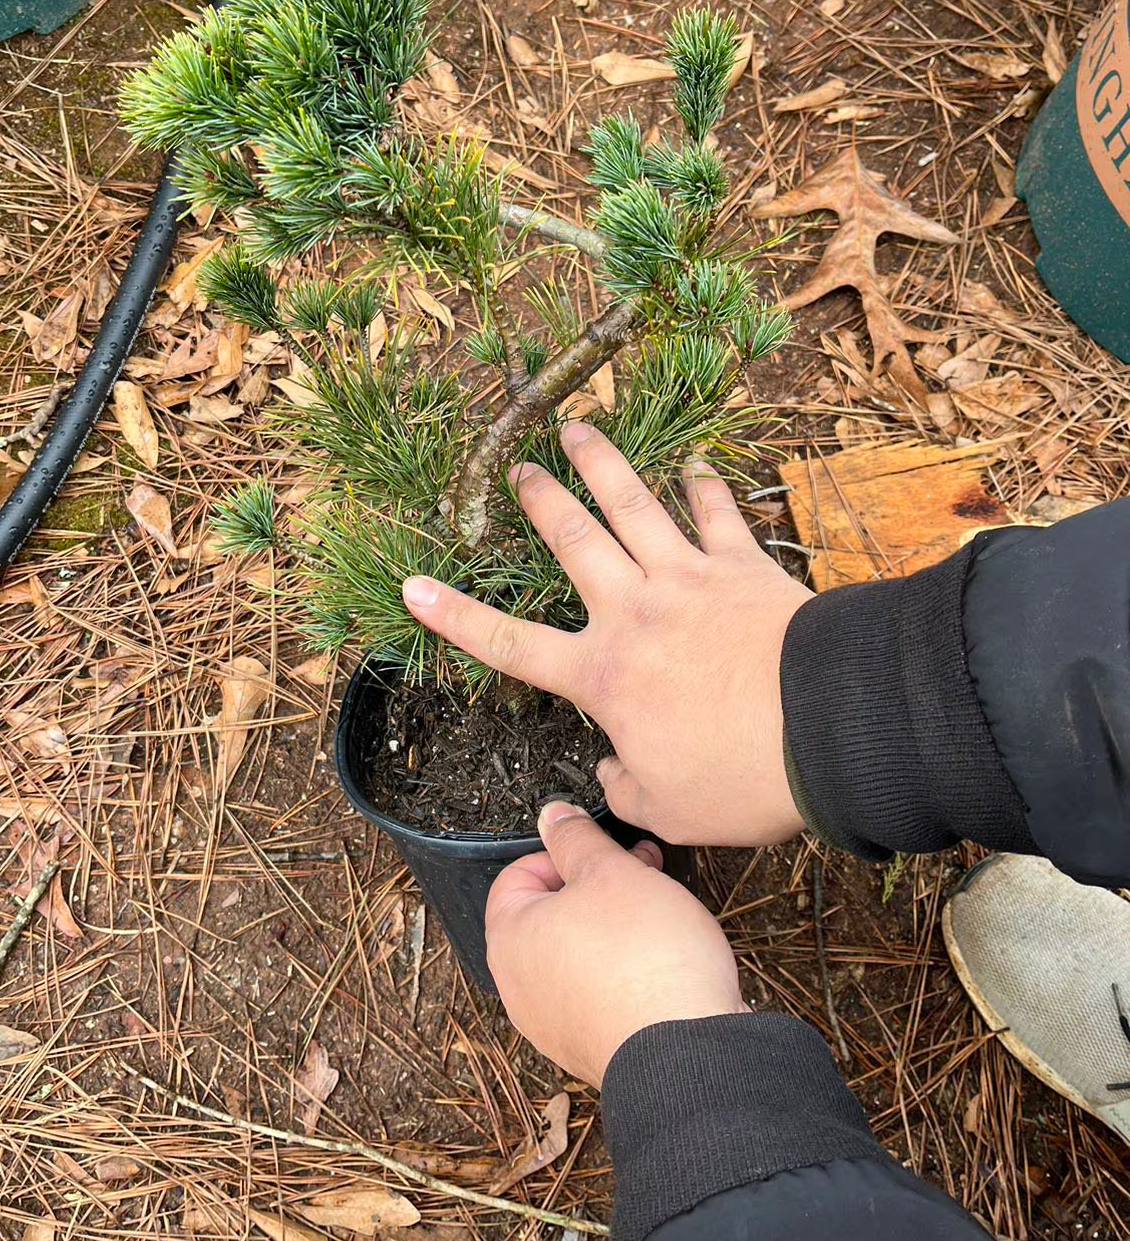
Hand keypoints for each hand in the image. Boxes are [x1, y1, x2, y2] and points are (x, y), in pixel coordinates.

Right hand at [403, 422, 810, 845]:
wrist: (826, 726)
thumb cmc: (741, 777)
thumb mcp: (667, 811)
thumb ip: (625, 789)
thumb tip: (609, 772)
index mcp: (603, 676)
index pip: (510, 646)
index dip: (455, 618)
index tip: (415, 587)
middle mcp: (634, 613)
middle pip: (574, 543)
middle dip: (540, 502)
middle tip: (518, 468)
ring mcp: (689, 580)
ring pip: (633, 508)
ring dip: (602, 465)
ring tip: (579, 428)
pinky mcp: (743, 568)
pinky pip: (718, 517)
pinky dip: (705, 488)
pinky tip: (696, 464)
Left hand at [487, 801, 745, 1085]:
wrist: (688, 1055)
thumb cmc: (644, 958)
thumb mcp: (610, 872)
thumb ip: (577, 839)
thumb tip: (552, 816)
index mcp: (510, 939)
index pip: (518, 875)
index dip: (564, 853)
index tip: (604, 850)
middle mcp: (521, 988)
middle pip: (551, 914)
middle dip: (598, 885)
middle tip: (644, 871)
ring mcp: (554, 1024)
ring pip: (578, 953)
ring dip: (615, 925)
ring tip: (661, 911)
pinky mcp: (592, 1046)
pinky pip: (599, 991)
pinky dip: (624, 968)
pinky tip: (664, 958)